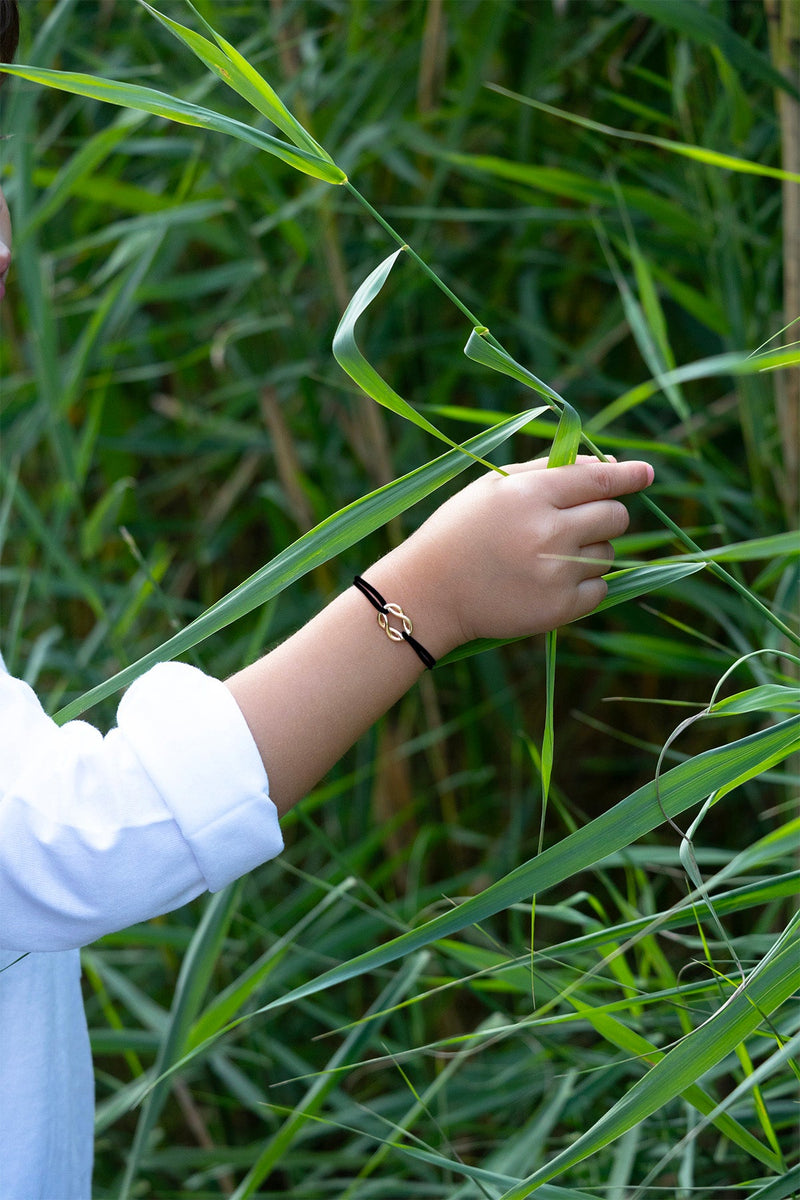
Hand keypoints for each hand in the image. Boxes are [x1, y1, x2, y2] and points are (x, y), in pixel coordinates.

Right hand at [386, 456, 653, 650]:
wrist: (429, 593)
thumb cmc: (461, 531)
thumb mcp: (494, 487)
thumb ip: (549, 470)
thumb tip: (608, 466)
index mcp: (530, 495)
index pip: (599, 479)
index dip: (628, 475)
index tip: (646, 473)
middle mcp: (548, 532)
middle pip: (615, 516)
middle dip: (605, 515)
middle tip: (577, 522)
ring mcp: (557, 573)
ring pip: (608, 553)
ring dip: (590, 551)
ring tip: (547, 557)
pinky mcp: (560, 609)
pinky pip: (601, 589)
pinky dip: (585, 584)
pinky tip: (551, 582)